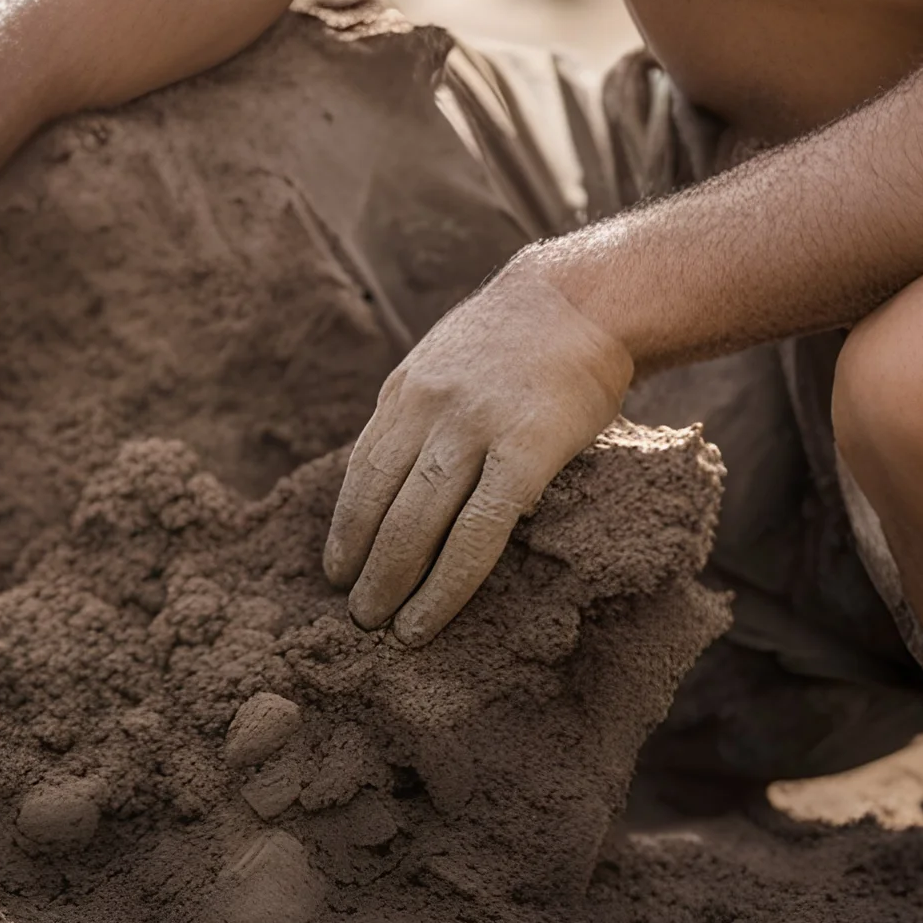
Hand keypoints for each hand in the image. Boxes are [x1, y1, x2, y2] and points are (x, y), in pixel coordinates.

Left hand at [323, 252, 631, 645]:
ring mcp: (474, 427)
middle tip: (356, 614)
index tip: (337, 569)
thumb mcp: (449, 354)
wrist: (585, 295)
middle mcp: (428, 406)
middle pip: (381, 502)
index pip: (363, 469)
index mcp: (408, 387)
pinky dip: (446, 584)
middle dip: (361, 565)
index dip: (345, 526)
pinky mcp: (524, 451)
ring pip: (415, 522)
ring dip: (391, 582)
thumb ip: (422, 405)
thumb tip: (400, 468)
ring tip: (380, 627)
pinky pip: (476, 531)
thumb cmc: (522, 333)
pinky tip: (427, 619)